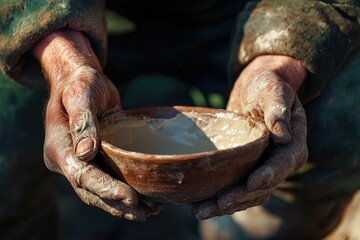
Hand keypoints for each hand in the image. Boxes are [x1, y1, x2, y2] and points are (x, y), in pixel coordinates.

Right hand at [32, 29, 160, 220]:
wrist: (82, 81)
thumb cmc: (81, 83)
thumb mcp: (81, 93)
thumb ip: (82, 121)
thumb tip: (86, 152)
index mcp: (58, 147)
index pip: (81, 175)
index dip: (105, 189)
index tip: (130, 198)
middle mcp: (68, 159)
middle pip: (90, 191)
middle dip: (116, 204)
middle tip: (145, 214)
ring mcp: (81, 162)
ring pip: (99, 191)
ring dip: (121, 205)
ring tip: (149, 212)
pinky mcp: (95, 160)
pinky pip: (107, 180)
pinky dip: (123, 191)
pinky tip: (144, 198)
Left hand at [192, 55, 307, 219]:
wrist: (257, 91)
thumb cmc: (267, 86)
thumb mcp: (274, 90)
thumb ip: (279, 109)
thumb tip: (284, 135)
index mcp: (293, 145)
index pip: (283, 164)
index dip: (268, 176)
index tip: (250, 184)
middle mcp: (280, 162)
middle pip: (262, 186)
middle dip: (240, 197)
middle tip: (216, 204)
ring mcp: (263, 168)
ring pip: (247, 194)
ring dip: (225, 205)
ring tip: (199, 211)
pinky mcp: (247, 169)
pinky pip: (236, 189)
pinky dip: (220, 198)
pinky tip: (200, 203)